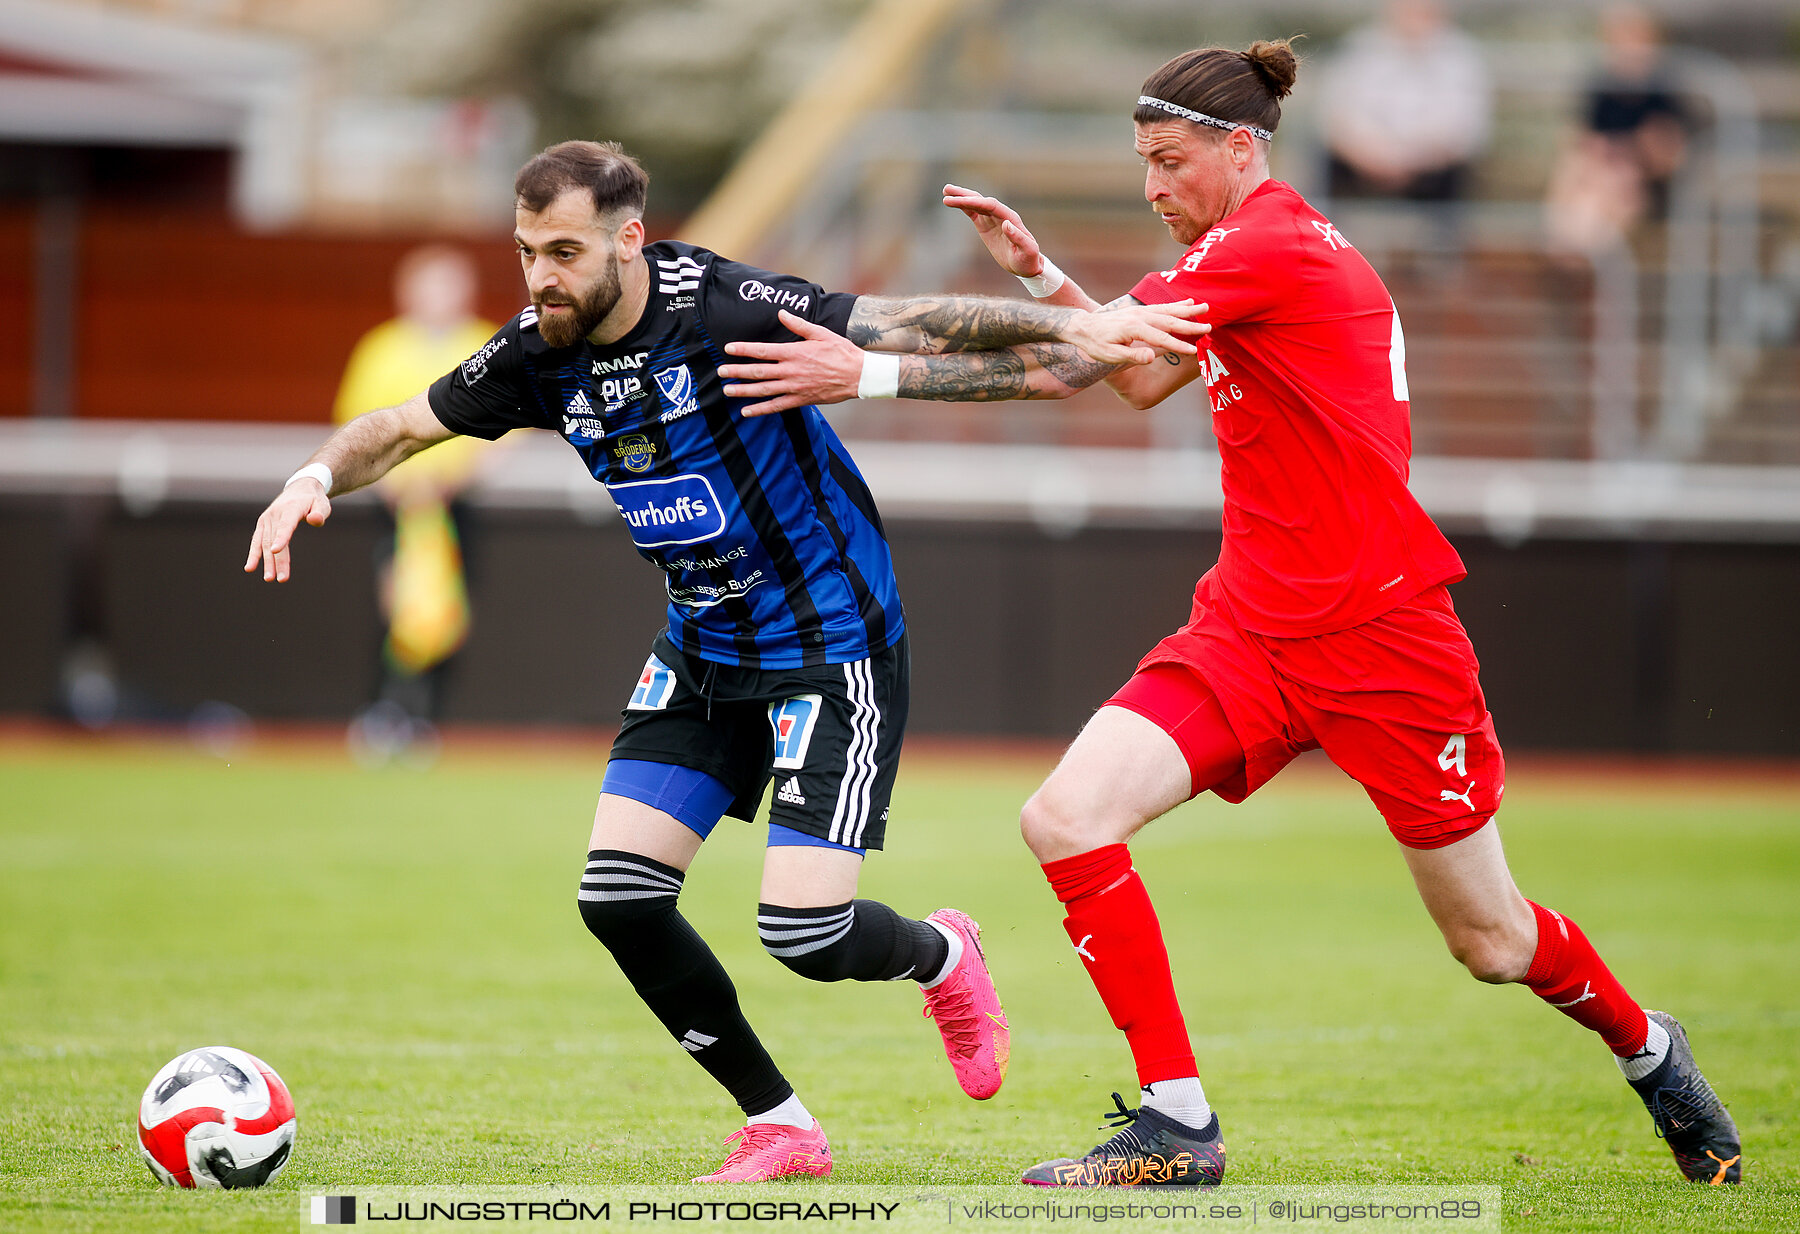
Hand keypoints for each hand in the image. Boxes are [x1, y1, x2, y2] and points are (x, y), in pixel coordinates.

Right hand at [244, 479, 331, 581]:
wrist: (300, 489)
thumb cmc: (314, 500)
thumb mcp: (322, 504)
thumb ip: (320, 512)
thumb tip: (315, 520)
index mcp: (291, 508)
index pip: (285, 525)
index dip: (281, 537)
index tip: (275, 550)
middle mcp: (275, 514)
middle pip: (275, 539)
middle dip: (277, 560)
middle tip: (280, 578)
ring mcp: (267, 519)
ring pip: (264, 542)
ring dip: (266, 561)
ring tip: (268, 578)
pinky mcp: (263, 524)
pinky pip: (257, 540)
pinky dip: (254, 554)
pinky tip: (250, 568)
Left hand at [720, 310, 865, 415]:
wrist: (859, 376)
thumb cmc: (841, 352)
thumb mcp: (821, 333)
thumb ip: (799, 325)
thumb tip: (781, 314)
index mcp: (794, 352)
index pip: (762, 350)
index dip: (744, 349)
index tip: (728, 349)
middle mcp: (791, 371)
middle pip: (758, 371)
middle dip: (737, 371)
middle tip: (720, 371)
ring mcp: (795, 387)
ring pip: (763, 390)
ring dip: (743, 391)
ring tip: (727, 390)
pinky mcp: (801, 400)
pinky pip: (776, 406)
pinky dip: (760, 410)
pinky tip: (746, 412)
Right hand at [943, 183, 1043, 277]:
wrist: (1026, 265)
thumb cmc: (1028, 259)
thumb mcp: (1027, 250)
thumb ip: (1018, 237)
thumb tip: (1006, 223)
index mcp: (1011, 218)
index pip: (990, 205)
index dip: (975, 202)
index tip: (959, 201)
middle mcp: (1001, 215)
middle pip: (981, 201)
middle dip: (964, 196)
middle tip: (947, 190)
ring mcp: (993, 219)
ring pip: (976, 204)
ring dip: (961, 197)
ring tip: (945, 190)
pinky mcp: (987, 226)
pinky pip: (974, 213)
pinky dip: (964, 207)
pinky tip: (953, 202)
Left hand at [1062, 300, 1210, 364]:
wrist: (1082, 327)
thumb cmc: (1095, 345)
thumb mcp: (1109, 355)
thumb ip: (1131, 356)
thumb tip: (1152, 357)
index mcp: (1133, 329)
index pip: (1161, 338)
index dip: (1178, 345)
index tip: (1195, 351)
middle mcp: (1139, 316)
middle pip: (1169, 321)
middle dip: (1190, 324)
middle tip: (1210, 326)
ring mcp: (1140, 311)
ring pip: (1168, 310)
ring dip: (1187, 309)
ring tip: (1205, 307)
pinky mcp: (1140, 310)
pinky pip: (1162, 306)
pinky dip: (1176, 304)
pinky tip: (1187, 302)